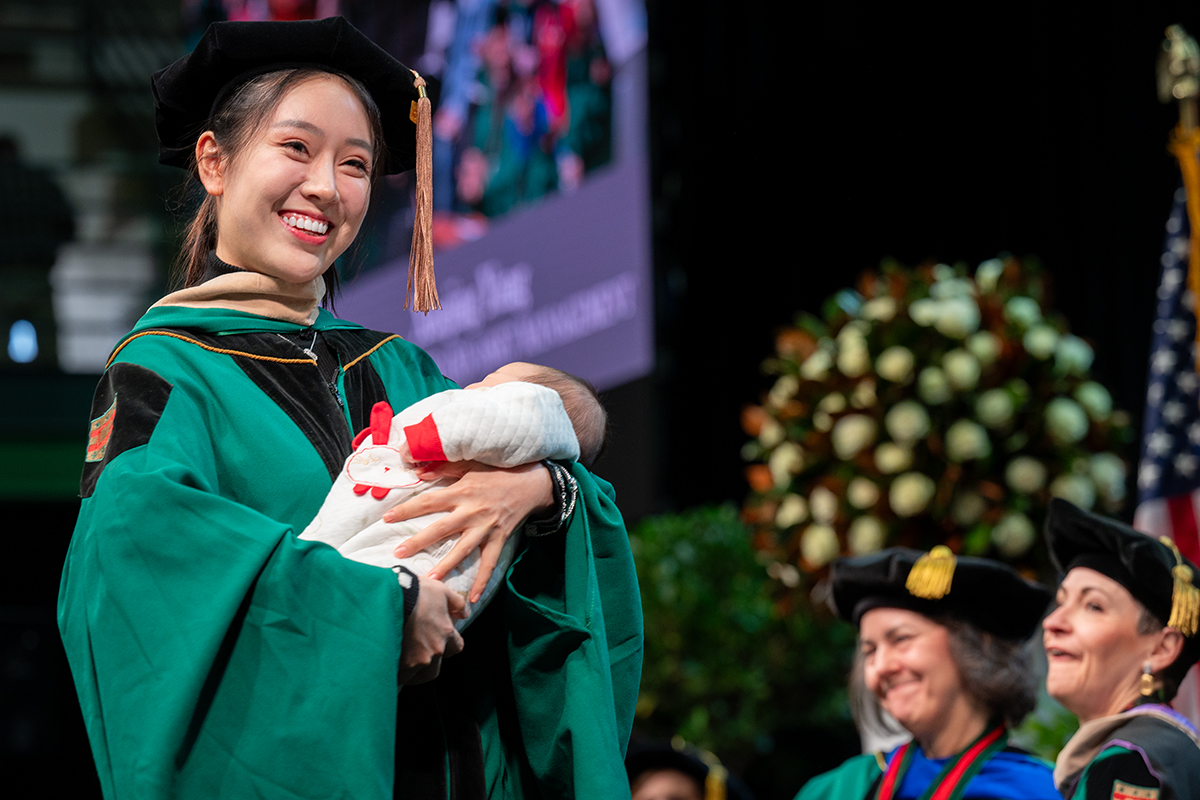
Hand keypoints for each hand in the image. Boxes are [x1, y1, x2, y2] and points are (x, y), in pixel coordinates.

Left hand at [383, 461, 553, 601]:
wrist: (529, 483)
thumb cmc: (496, 472)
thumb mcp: (469, 465)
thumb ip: (443, 469)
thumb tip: (417, 471)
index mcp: (461, 492)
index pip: (428, 502)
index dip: (407, 510)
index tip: (387, 518)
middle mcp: (471, 511)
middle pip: (441, 529)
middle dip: (418, 542)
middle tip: (398, 554)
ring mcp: (486, 528)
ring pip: (463, 550)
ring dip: (446, 566)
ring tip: (430, 581)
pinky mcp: (499, 539)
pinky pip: (489, 563)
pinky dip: (482, 581)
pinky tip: (472, 598)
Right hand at [398, 577, 466, 684]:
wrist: (391, 595)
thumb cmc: (415, 591)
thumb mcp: (441, 590)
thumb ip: (456, 604)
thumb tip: (465, 613)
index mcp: (446, 633)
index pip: (456, 648)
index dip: (448, 647)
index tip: (439, 644)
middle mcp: (435, 650)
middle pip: (436, 668)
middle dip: (428, 665)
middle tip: (416, 657)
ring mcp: (417, 659)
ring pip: (418, 675)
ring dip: (412, 672)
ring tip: (401, 666)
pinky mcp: (399, 664)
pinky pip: (400, 677)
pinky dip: (397, 674)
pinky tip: (390, 668)